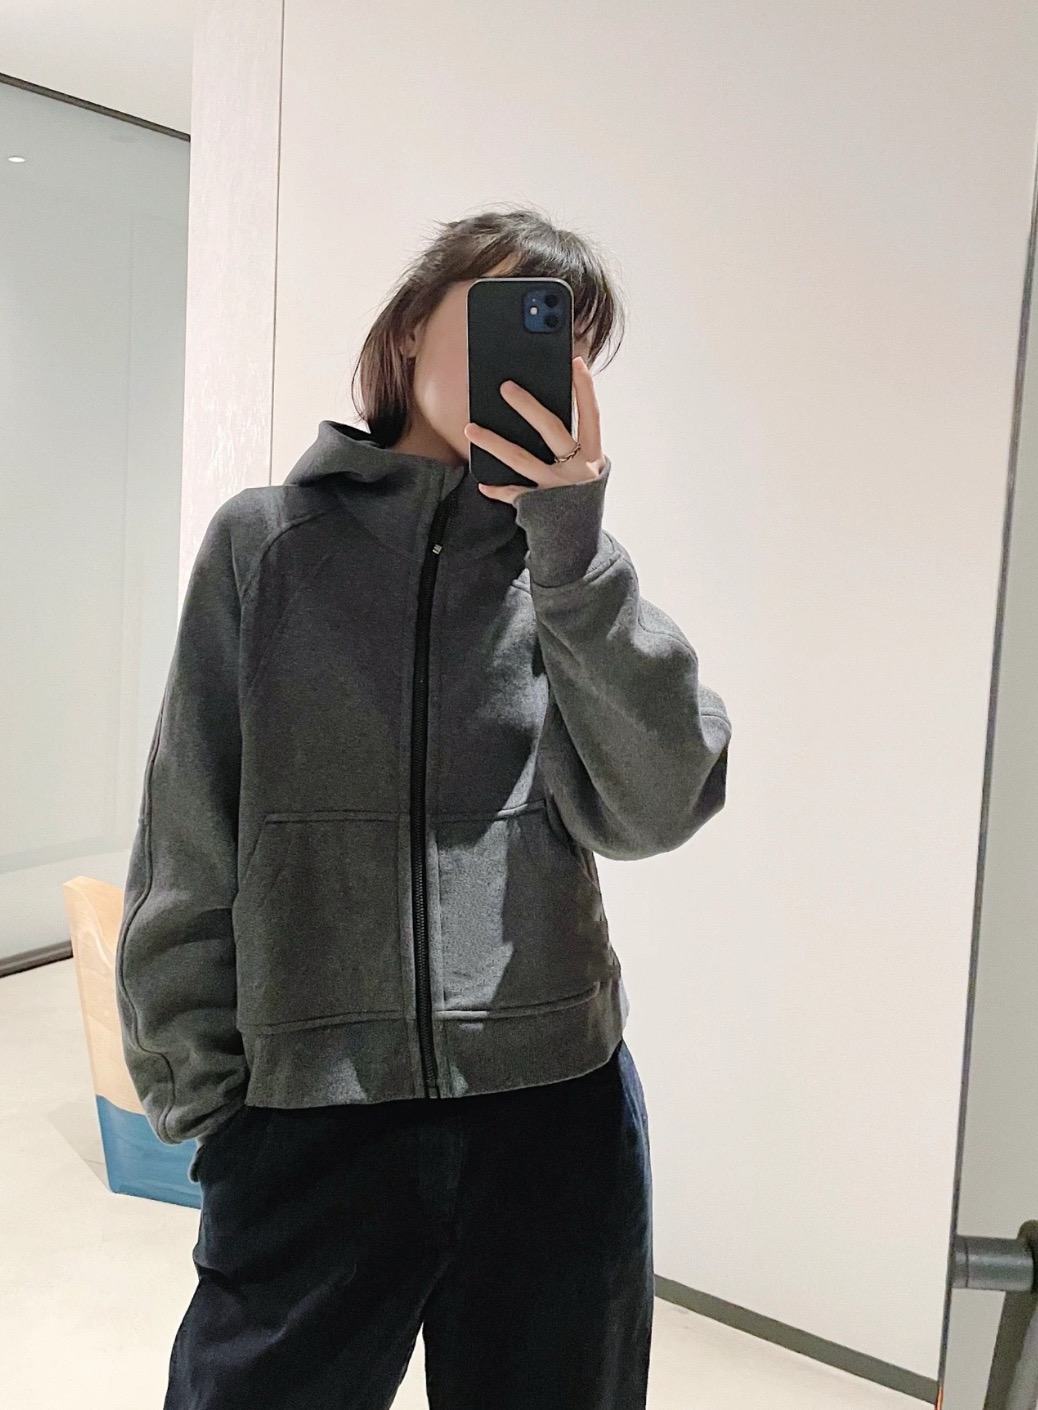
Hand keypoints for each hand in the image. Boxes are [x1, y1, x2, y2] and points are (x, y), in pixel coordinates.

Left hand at [464, 356, 605, 504]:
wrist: (580, 543)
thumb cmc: (580, 497)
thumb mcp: (585, 469)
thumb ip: (572, 445)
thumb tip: (539, 412)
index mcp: (593, 455)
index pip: (591, 416)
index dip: (585, 389)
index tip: (575, 362)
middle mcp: (578, 469)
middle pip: (551, 430)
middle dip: (528, 406)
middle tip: (505, 387)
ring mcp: (557, 487)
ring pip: (521, 459)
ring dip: (494, 442)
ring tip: (470, 429)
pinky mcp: (540, 506)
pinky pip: (514, 494)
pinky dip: (498, 489)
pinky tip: (483, 483)